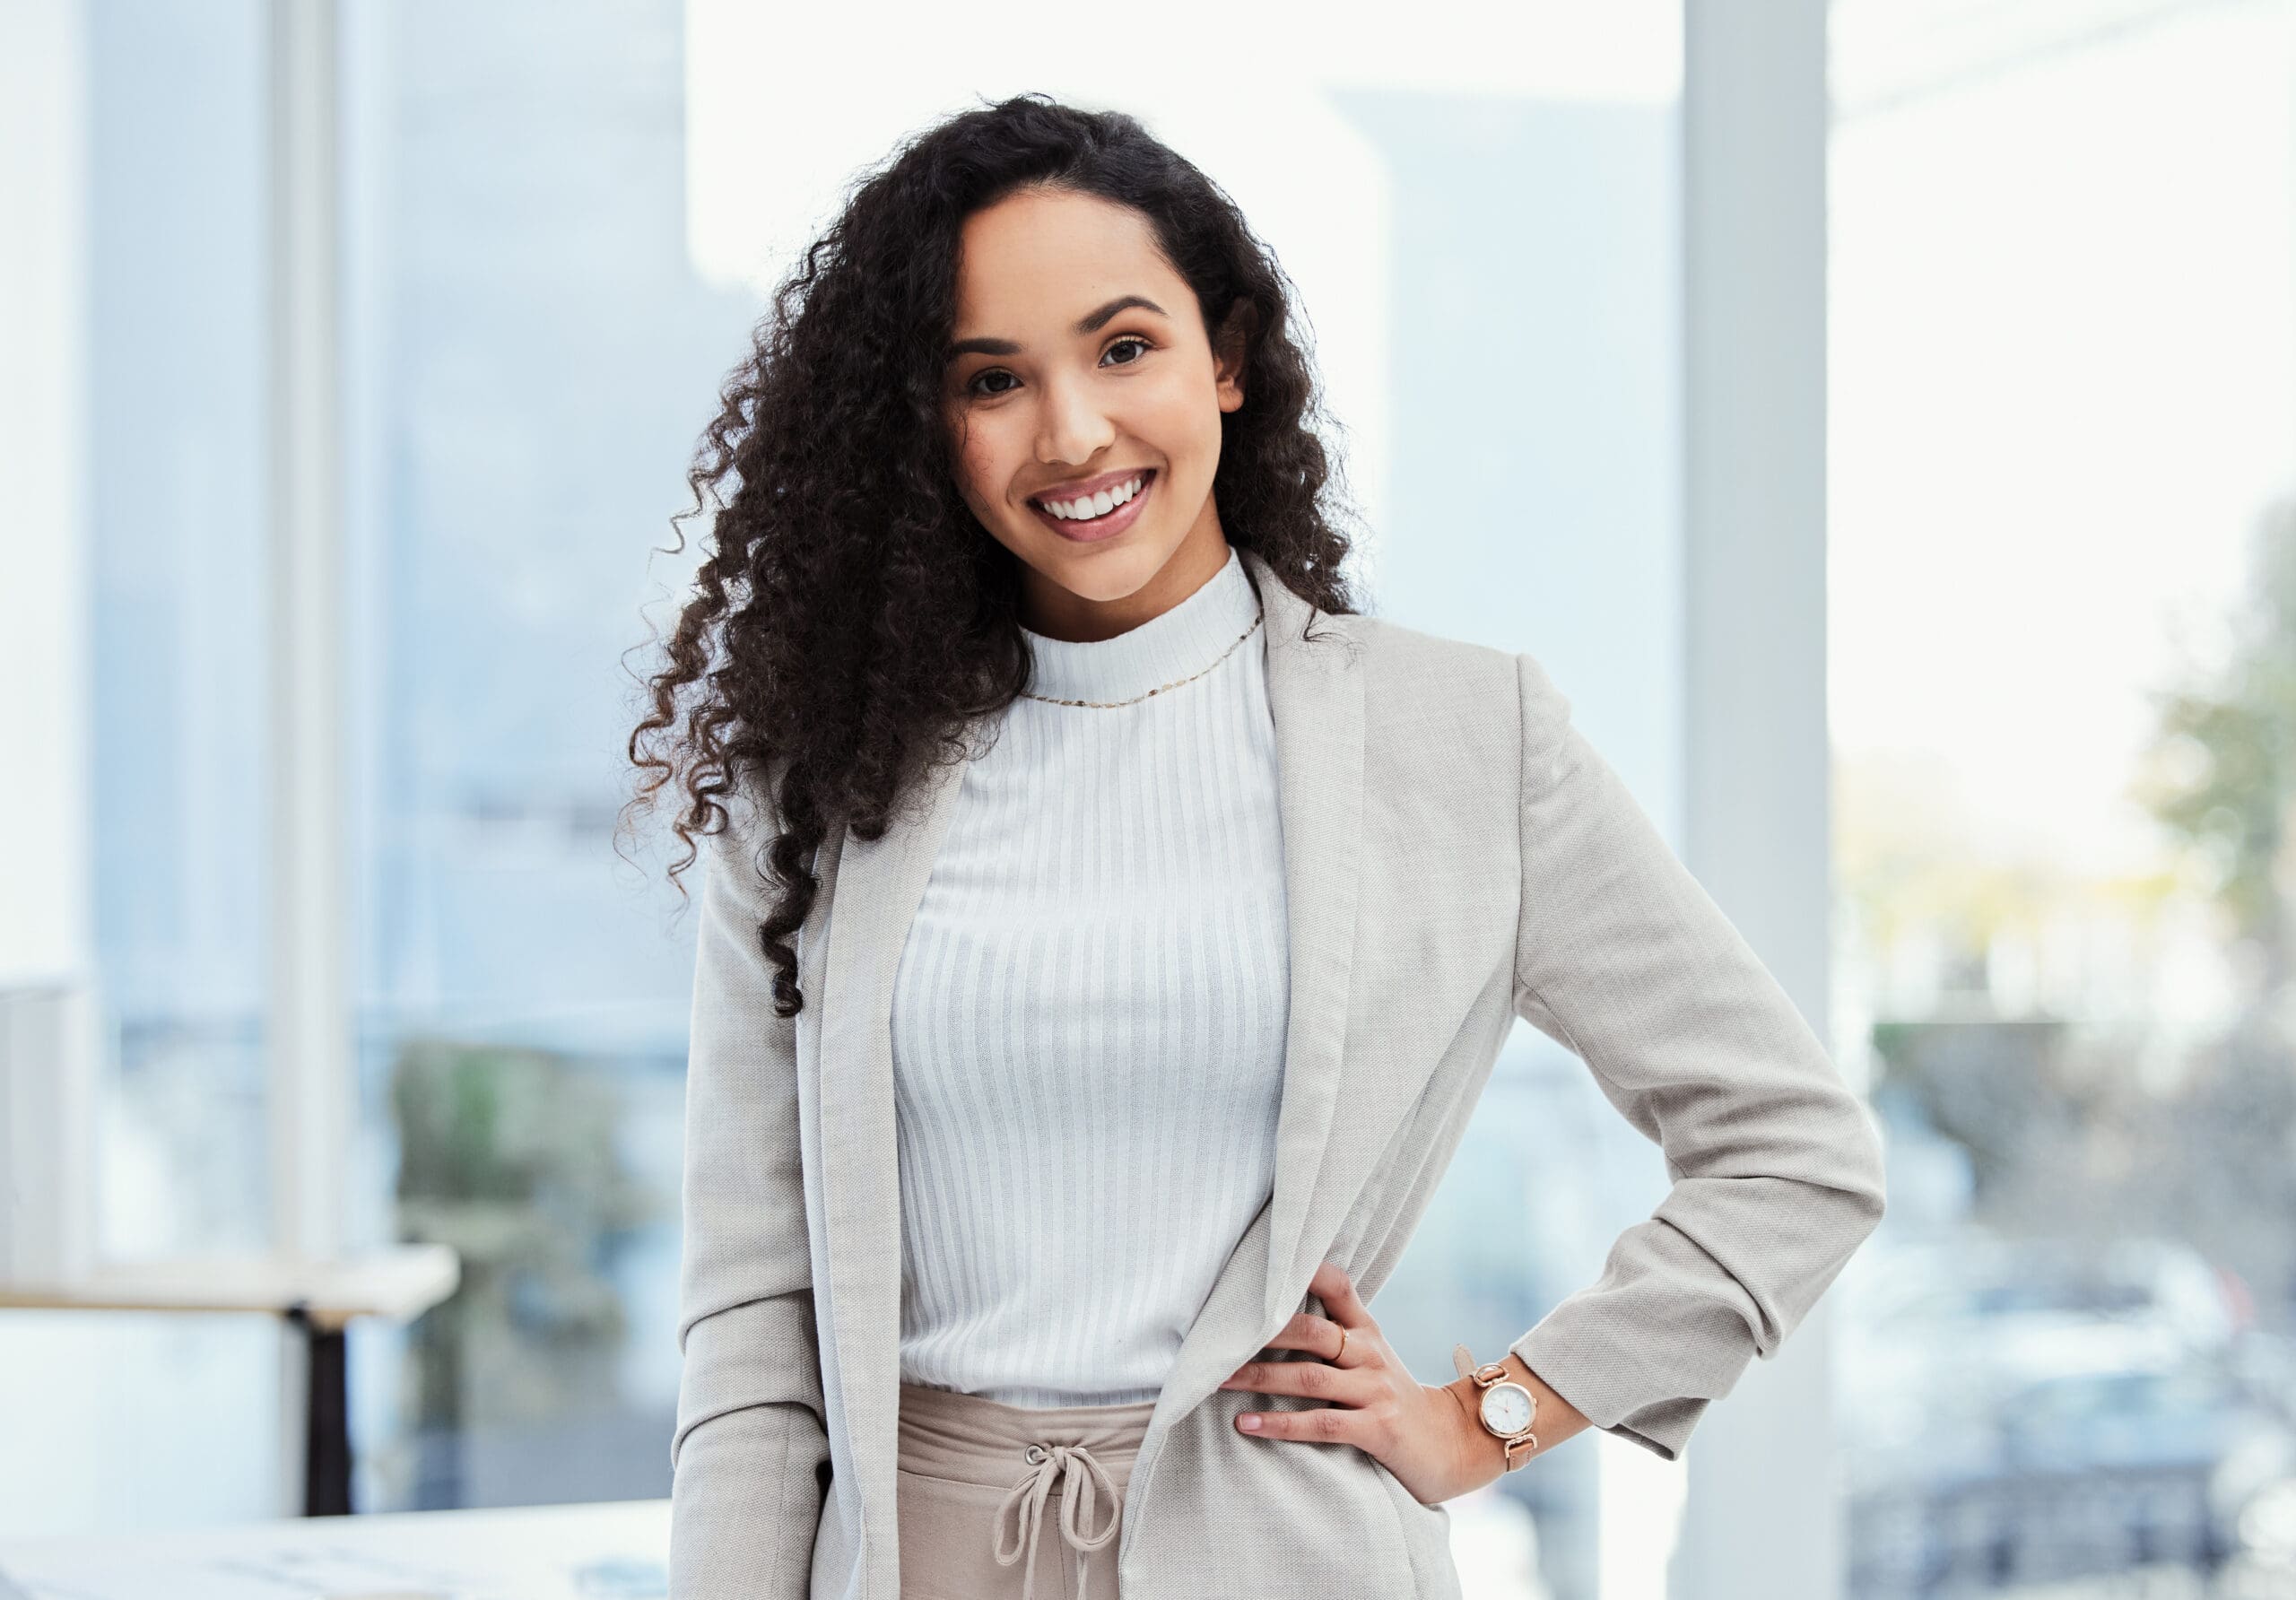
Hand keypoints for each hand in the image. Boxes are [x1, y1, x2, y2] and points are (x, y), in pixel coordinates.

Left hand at [1215, 1261, 1516, 1505]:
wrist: (1454, 1446)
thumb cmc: (1396, 1402)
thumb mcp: (1371, 1361)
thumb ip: (1335, 1337)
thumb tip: (1273, 1317)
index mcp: (1366, 1332)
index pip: (1337, 1286)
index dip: (1305, 1269)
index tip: (1262, 1261)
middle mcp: (1369, 1355)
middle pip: (1311, 1330)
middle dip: (1262, 1331)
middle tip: (1216, 1333)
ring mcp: (1375, 1391)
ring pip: (1308, 1377)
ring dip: (1258, 1377)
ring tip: (1218, 1379)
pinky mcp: (1377, 1429)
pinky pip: (1321, 1424)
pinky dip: (1279, 1424)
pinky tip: (1246, 1424)